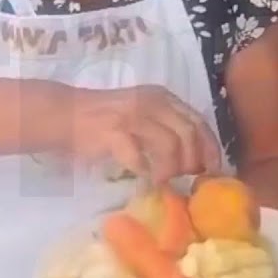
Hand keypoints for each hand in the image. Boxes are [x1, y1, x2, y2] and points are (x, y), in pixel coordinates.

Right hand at [68, 86, 221, 185]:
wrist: (65, 114)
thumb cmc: (105, 120)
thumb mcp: (142, 114)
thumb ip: (167, 127)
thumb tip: (196, 159)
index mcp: (162, 97)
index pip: (199, 121)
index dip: (210, 147)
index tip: (212, 170)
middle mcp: (152, 103)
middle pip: (188, 134)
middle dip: (192, 162)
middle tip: (184, 178)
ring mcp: (133, 116)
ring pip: (170, 146)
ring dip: (170, 169)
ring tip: (162, 180)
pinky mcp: (114, 133)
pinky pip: (139, 159)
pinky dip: (145, 172)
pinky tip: (142, 177)